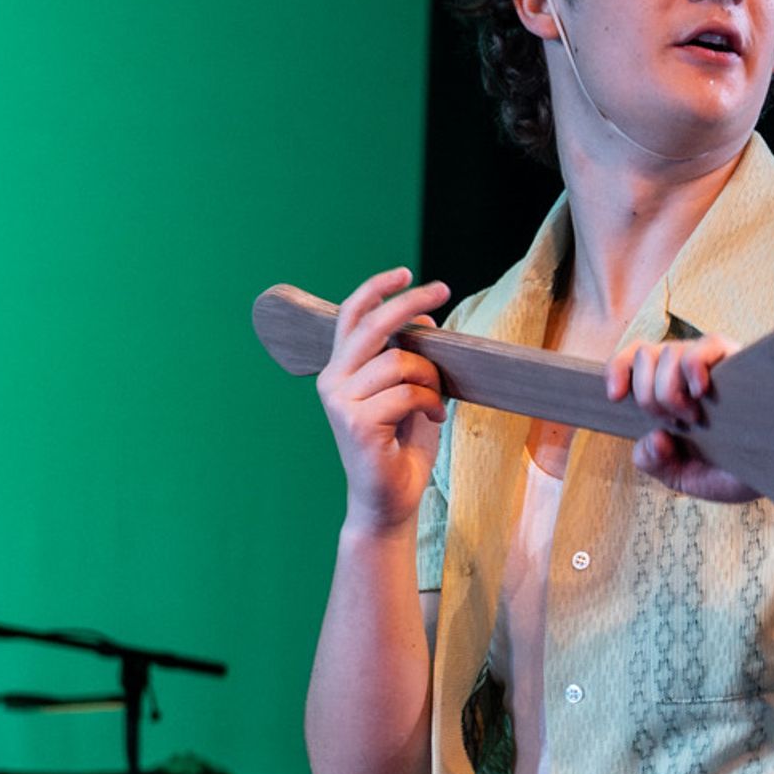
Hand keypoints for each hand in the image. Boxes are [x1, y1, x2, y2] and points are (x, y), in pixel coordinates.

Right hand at [318, 268, 448, 534]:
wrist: (387, 501)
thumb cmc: (399, 448)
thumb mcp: (407, 394)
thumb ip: (407, 359)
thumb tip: (424, 319)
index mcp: (339, 371)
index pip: (351, 316)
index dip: (376, 289)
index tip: (405, 271)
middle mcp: (332, 381)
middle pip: (373, 326)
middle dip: (409, 302)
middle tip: (442, 290)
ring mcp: (341, 402)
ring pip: (400, 362)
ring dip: (431, 379)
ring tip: (437, 402)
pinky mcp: (357, 423)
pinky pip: (408, 393)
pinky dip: (431, 404)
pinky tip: (434, 421)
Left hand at [610, 334, 761, 502]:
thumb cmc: (733, 472)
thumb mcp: (684, 477)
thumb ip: (656, 463)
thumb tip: (652, 438)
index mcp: (670, 393)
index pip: (633, 360)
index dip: (616, 369)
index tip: (614, 396)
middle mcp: (687, 372)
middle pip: (645, 355)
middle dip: (649, 396)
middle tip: (677, 424)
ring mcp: (712, 364)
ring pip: (669, 351)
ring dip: (670, 390)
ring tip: (696, 418)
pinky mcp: (738, 360)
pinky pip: (706, 345)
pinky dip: (694, 367)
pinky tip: (702, 393)